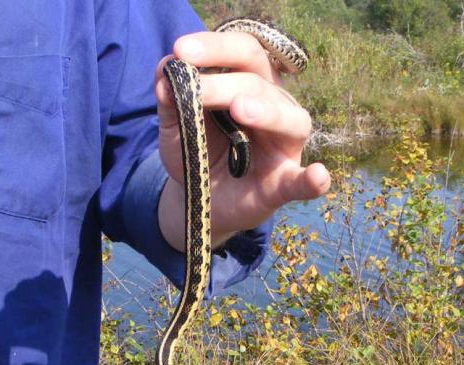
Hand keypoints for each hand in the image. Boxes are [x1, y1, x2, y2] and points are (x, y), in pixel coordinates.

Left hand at [156, 31, 330, 251]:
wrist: (200, 198)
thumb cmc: (196, 153)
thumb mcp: (175, 128)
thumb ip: (170, 103)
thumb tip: (164, 74)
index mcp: (247, 86)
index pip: (243, 53)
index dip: (216, 48)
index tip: (181, 50)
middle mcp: (273, 107)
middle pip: (260, 83)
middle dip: (225, 82)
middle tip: (195, 88)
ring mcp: (283, 146)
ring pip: (290, 119)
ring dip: (266, 112)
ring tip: (240, 110)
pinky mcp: (283, 183)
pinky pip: (302, 182)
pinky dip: (313, 179)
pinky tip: (318, 175)